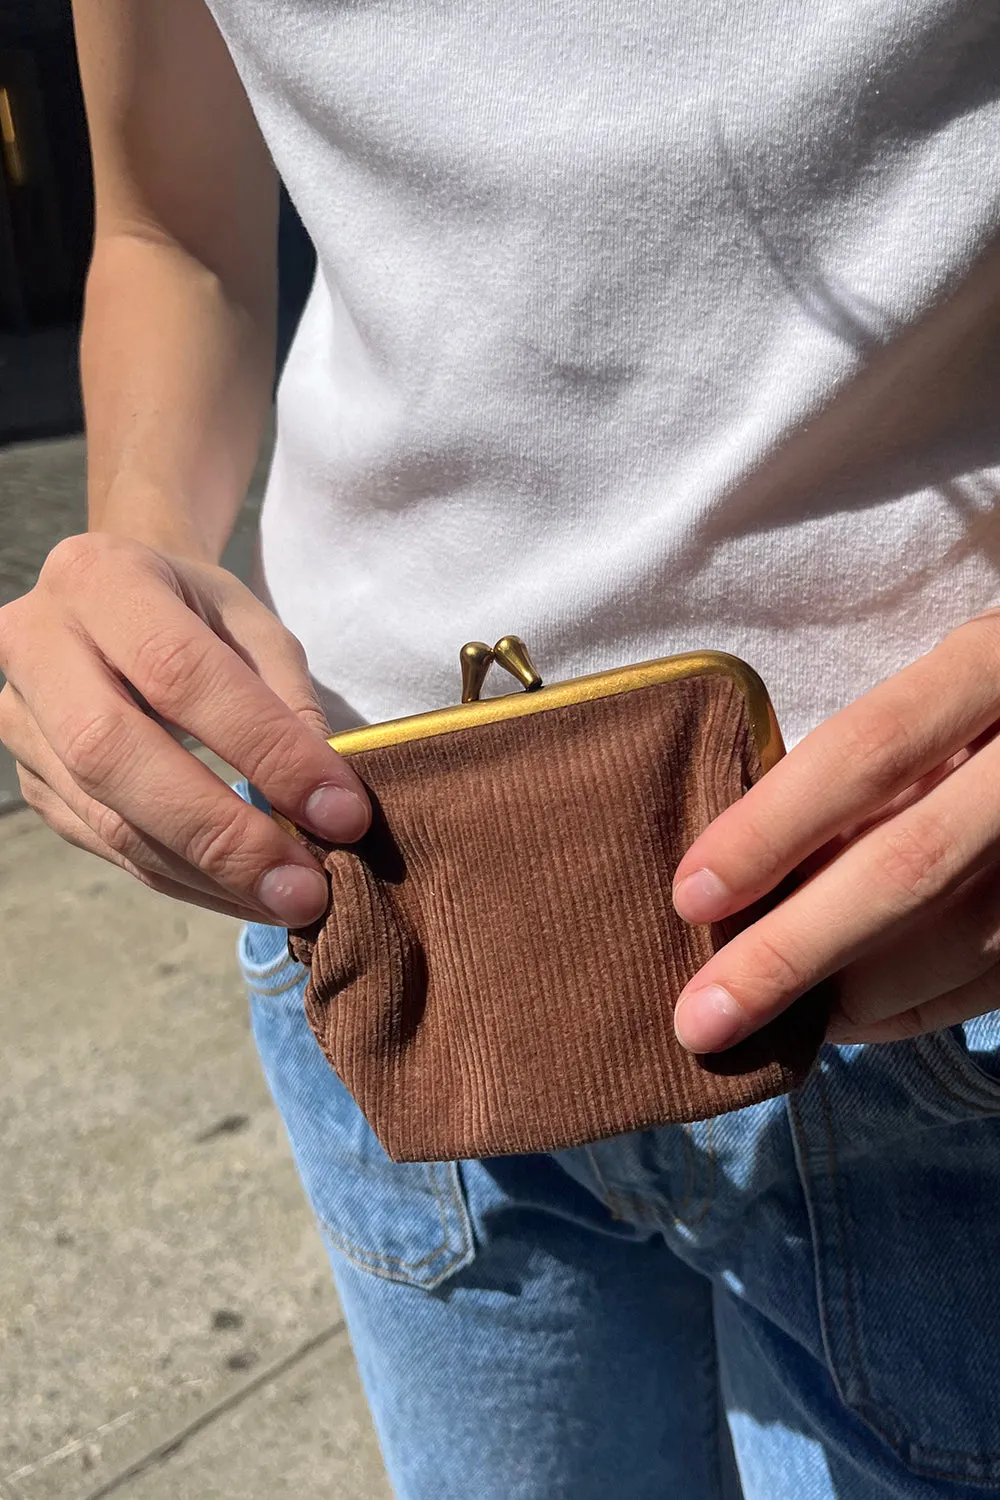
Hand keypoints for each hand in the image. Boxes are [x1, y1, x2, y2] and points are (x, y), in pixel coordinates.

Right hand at [0, 533, 369, 924]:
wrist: (115, 604)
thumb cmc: (195, 611)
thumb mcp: (251, 622)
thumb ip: (286, 699)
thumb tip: (322, 803)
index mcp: (100, 578)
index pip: (179, 672)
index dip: (263, 748)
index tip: (340, 811)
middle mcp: (36, 644)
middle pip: (113, 754)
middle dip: (220, 832)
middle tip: (304, 887)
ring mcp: (19, 720)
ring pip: (105, 817)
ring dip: (206, 873)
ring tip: (287, 901)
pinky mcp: (30, 780)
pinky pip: (106, 847)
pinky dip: (182, 879)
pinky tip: (242, 895)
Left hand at [671, 612, 999, 1049]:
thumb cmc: (992, 700)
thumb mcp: (941, 685)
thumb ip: (870, 755)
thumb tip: (743, 862)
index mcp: (992, 667)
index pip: (868, 749)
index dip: (772, 827)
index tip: (689, 895)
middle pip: (907, 866)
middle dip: (790, 951)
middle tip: (700, 1017)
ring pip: (959, 942)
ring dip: (845, 996)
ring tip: (757, 1018)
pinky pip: (989, 982)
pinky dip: (906, 1009)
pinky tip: (837, 1015)